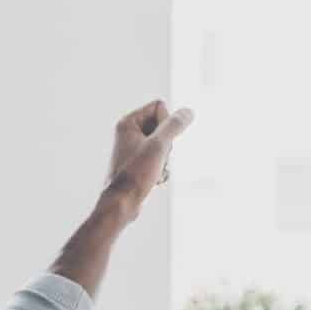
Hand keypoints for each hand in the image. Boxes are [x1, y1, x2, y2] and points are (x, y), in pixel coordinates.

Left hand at [102, 100, 193, 218]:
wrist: (122, 203)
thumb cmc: (135, 174)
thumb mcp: (159, 146)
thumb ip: (174, 126)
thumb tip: (188, 112)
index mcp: (128, 122)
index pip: (159, 106)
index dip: (165, 124)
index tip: (155, 142)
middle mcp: (129, 132)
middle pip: (164, 126)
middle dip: (167, 144)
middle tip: (155, 159)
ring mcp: (134, 148)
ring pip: (165, 143)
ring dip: (166, 158)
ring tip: (154, 170)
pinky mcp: (139, 162)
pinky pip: (161, 157)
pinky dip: (162, 168)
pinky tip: (154, 179)